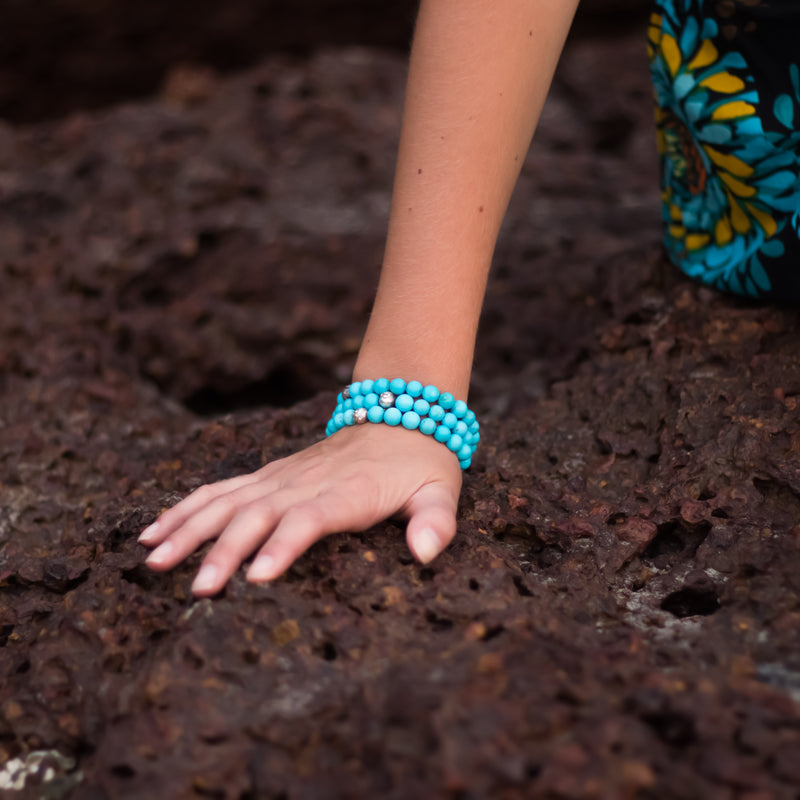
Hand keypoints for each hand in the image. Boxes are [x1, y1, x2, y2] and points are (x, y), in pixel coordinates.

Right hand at [138, 424, 462, 595]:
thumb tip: (428, 552)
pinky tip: (155, 529)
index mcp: (348, 493)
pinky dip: (186, 507)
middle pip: (259, 513)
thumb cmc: (420, 463)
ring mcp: (282, 477)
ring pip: (228, 500)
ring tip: (154, 559)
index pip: (310, 518)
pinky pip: (220, 489)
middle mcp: (307, 483)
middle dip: (224, 549)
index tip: (256, 576)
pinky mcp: (268, 475)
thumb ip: (435, 521)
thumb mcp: (441, 491)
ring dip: (191, 528)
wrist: (399, 413)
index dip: (284, 544)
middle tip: (197, 587)